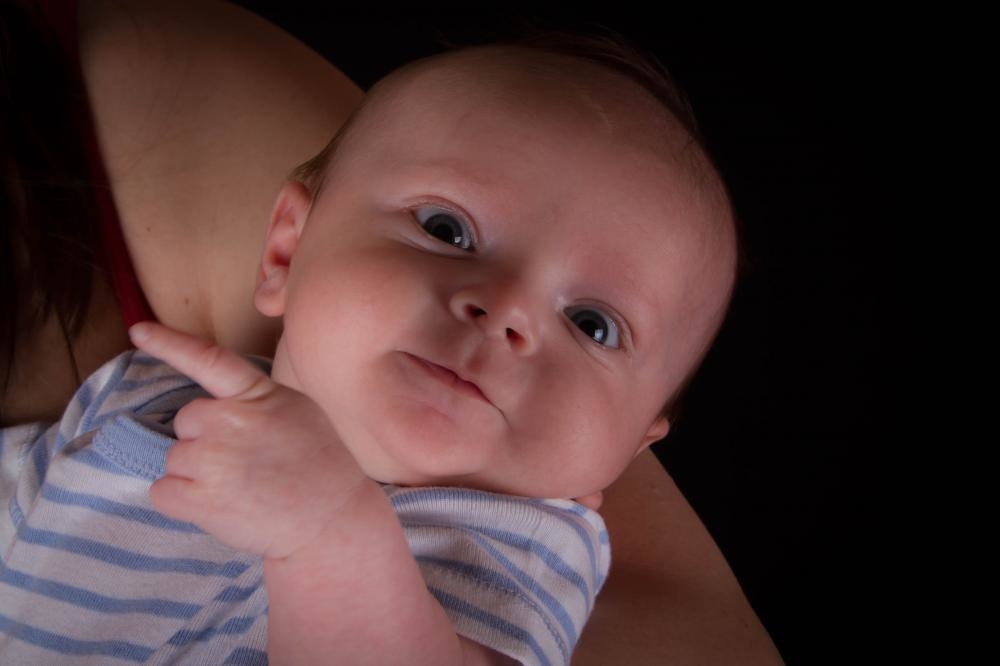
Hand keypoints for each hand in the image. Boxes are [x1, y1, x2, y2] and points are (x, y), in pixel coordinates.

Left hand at [129, 321, 366, 558]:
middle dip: (204, 440)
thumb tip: (219, 406)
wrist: (334, 519)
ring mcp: (214, 460)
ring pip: (175, 459)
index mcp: (257, 394)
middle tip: (243, 463)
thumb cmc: (322, 465)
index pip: (207, 360)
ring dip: (196, 475)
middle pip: (186, 422)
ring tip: (239, 489)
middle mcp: (231, 420)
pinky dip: (182, 501)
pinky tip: (219, 506)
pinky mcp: (201, 500)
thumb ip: (257, 401)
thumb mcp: (299, 411)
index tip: (138, 331)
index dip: (168, 343)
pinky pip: (163, 492)